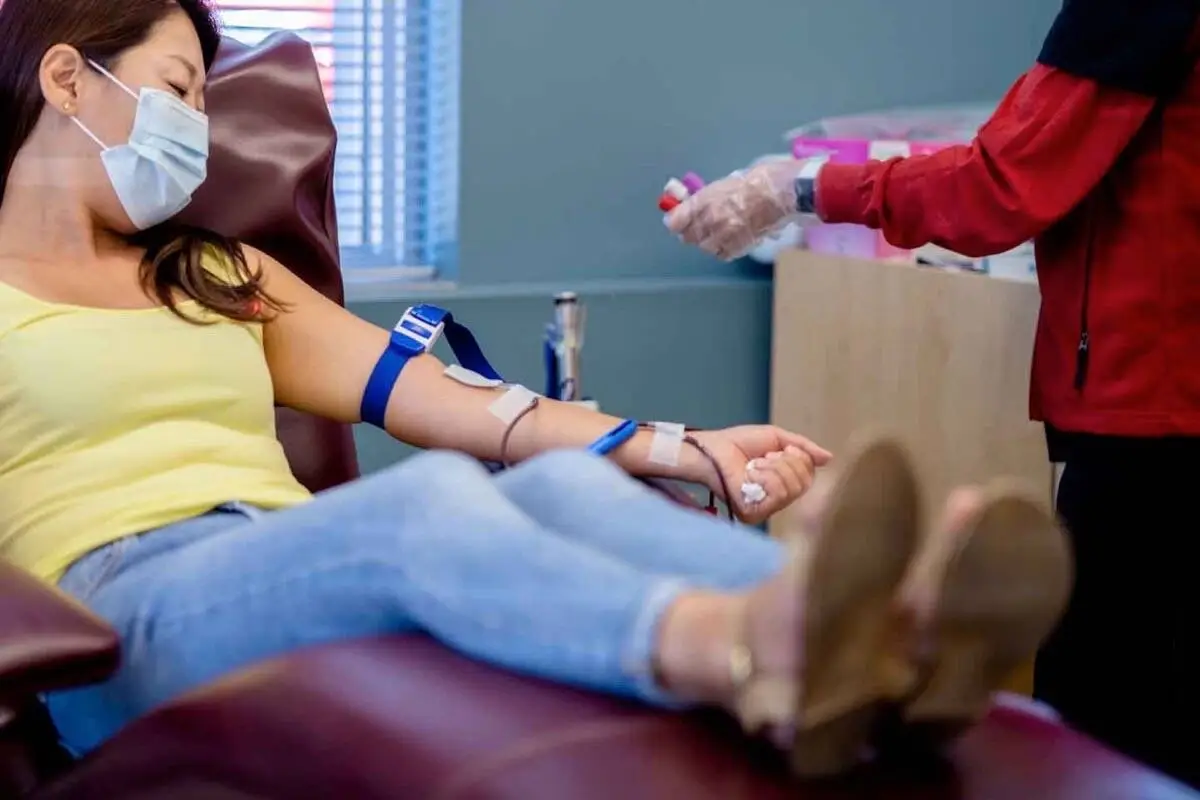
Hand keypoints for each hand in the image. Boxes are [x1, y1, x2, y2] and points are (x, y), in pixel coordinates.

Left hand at [665, 159, 810, 260]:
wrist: (784, 192)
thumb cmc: (760, 179)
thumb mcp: (727, 182)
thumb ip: (707, 196)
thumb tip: (692, 204)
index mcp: (705, 199)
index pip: (676, 220)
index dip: (675, 221)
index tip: (676, 221)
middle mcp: (710, 219)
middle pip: (689, 236)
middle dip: (691, 232)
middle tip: (698, 227)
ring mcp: (724, 234)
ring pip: (705, 247)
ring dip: (708, 242)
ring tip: (718, 233)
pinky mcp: (739, 246)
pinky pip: (723, 255)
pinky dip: (723, 250)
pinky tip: (730, 241)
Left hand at [687, 426, 831, 523]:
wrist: (714, 447)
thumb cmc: (739, 443)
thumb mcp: (777, 439)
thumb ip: (803, 448)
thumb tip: (830, 458)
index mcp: (783, 485)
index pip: (809, 478)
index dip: (799, 458)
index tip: (781, 449)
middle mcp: (776, 501)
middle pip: (804, 484)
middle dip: (787, 462)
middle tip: (765, 457)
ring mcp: (765, 509)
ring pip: (792, 488)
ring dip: (774, 468)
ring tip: (756, 464)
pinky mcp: (753, 513)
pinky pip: (777, 494)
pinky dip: (766, 476)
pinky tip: (751, 473)